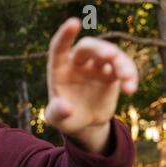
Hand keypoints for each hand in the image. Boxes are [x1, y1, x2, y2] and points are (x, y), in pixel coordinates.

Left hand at [46, 18, 137, 151]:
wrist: (84, 124)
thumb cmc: (65, 118)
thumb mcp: (56, 118)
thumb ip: (57, 112)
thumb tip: (67, 108)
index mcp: (59, 69)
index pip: (59, 48)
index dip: (65, 36)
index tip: (74, 23)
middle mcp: (77, 63)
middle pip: (88, 47)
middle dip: (100, 49)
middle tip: (110, 55)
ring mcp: (96, 66)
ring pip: (110, 55)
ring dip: (121, 63)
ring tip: (127, 78)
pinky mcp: (112, 74)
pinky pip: (123, 68)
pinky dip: (129, 76)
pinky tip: (130, 89)